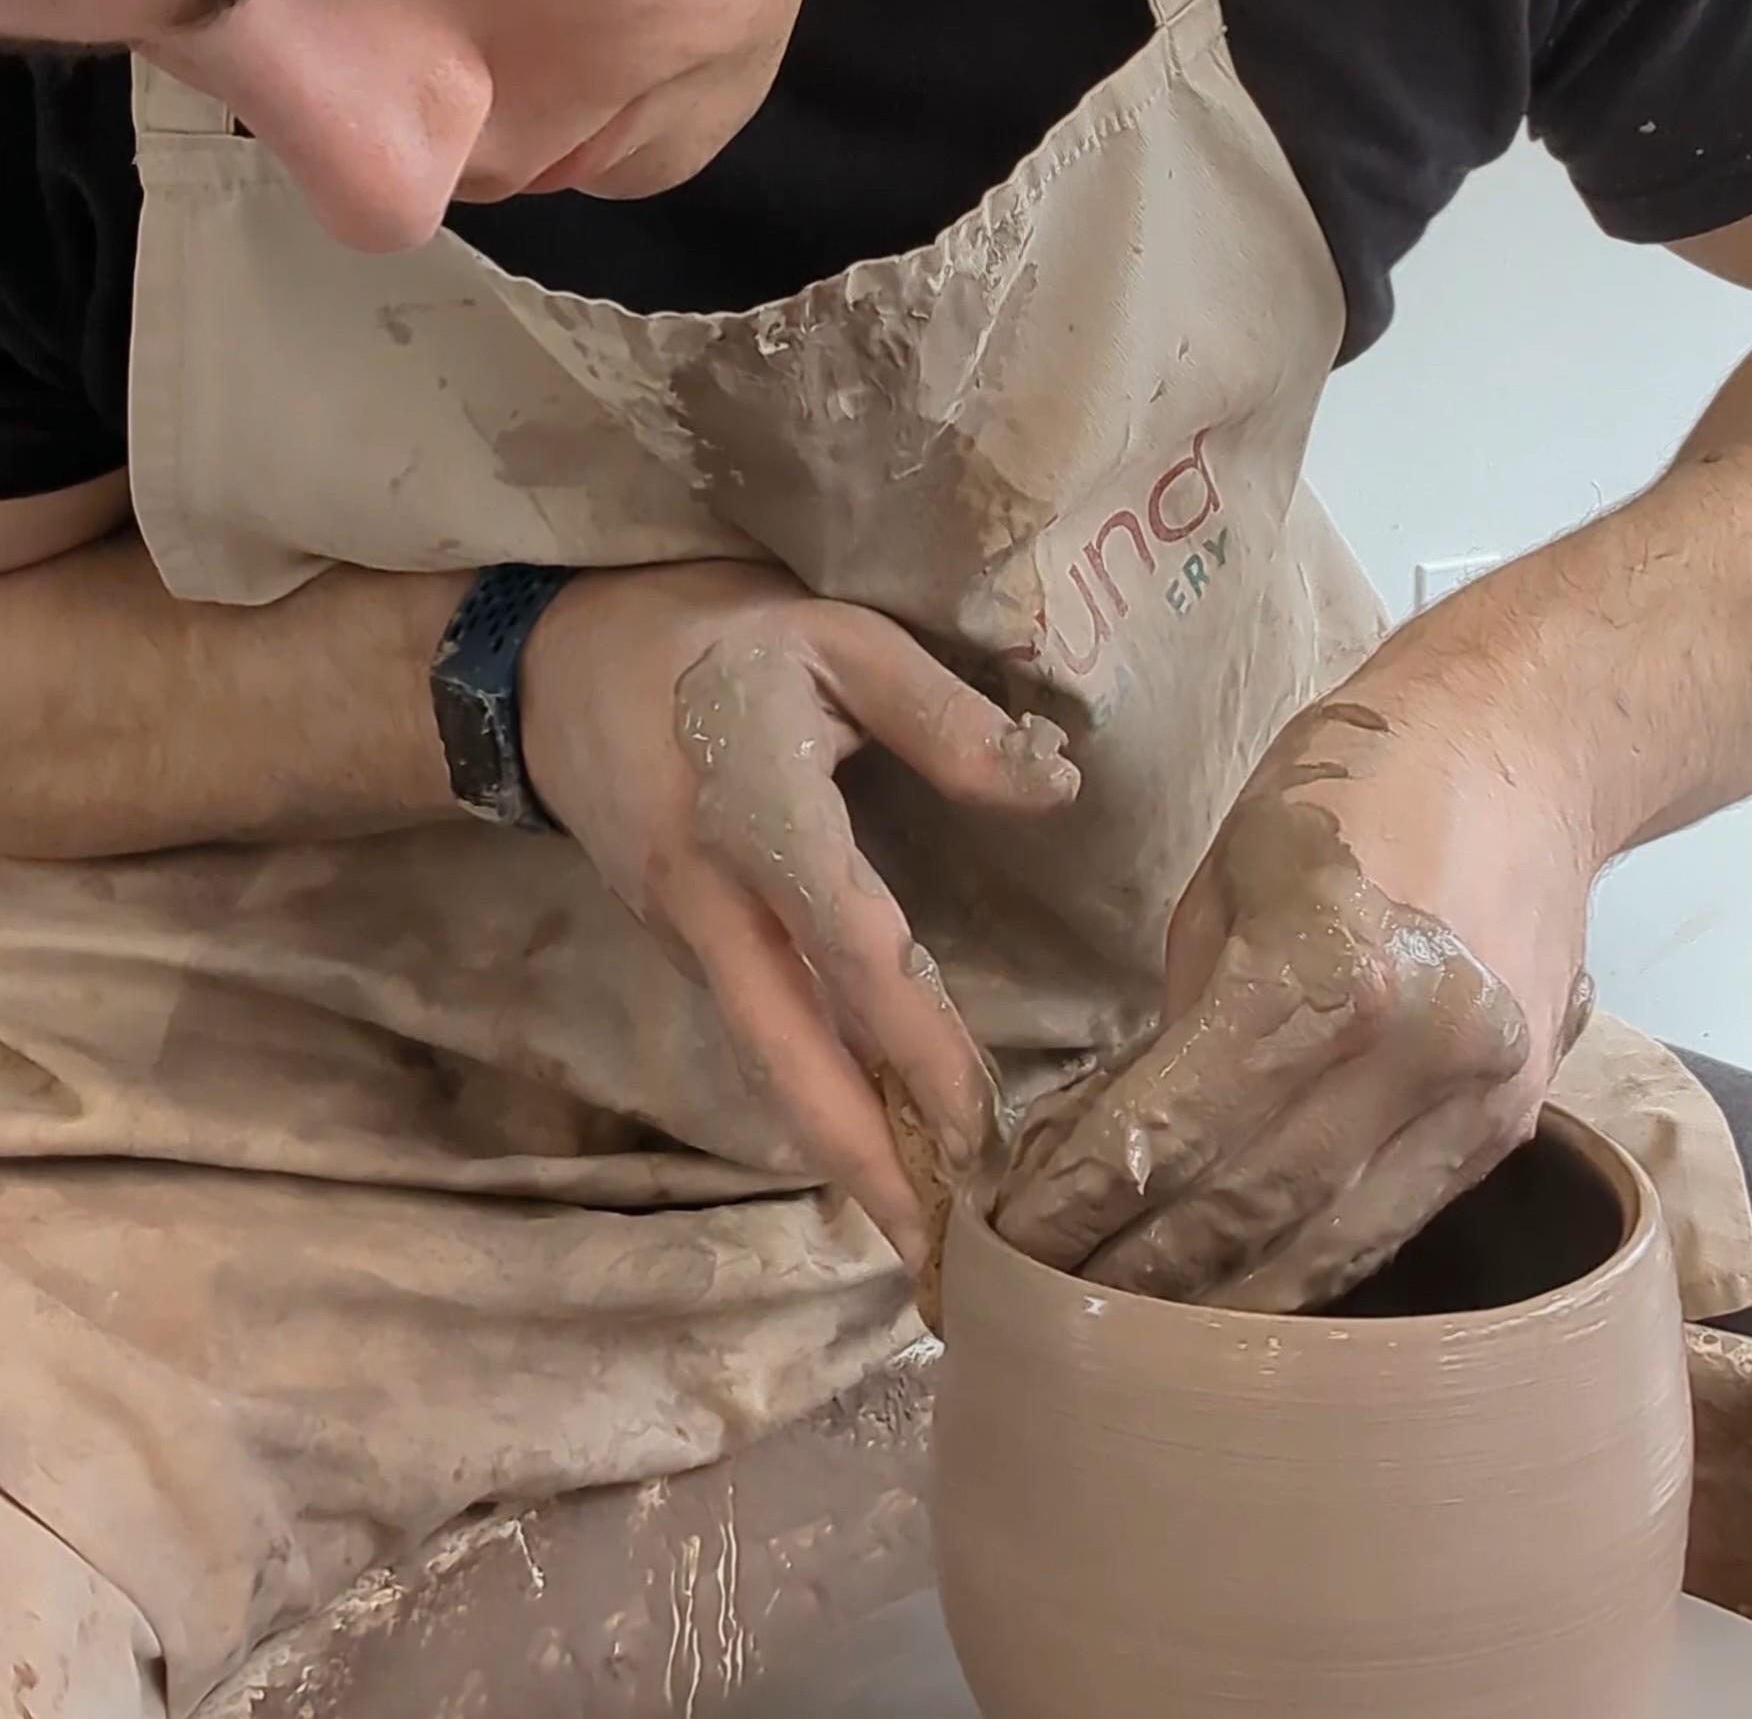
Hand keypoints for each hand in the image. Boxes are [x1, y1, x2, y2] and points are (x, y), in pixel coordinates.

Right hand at [520, 561, 1079, 1267]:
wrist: (545, 663)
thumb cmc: (709, 638)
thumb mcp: (833, 636)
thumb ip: (942, 715)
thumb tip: (1054, 793)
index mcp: (756, 816)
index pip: (850, 950)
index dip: (916, 1044)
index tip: (979, 1134)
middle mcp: (712, 903)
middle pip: (788, 1061)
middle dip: (865, 1169)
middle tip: (942, 1268)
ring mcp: (686, 935)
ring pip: (769, 1064)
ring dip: (843, 1151)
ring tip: (924, 1233)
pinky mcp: (683, 944)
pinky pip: (758, 1036)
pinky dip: (815, 1101)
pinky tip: (874, 1139)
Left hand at [993, 640, 1593, 1310]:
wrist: (1524, 744)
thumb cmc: (1350, 788)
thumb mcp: (1232, 877)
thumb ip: (1186, 1018)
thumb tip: (1122, 1150)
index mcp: (1322, 965)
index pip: (1171, 1129)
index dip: (1079, 1206)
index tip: (1006, 1249)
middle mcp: (1411, 1049)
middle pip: (1246, 1213)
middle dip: (1132, 1281)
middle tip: (1045, 1320)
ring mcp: (1476, 1097)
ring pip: (1326, 1250)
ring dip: (1218, 1314)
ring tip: (1125, 1349)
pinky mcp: (1512, 1125)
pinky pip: (1389, 1224)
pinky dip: (1307, 1274)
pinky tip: (1239, 1308)